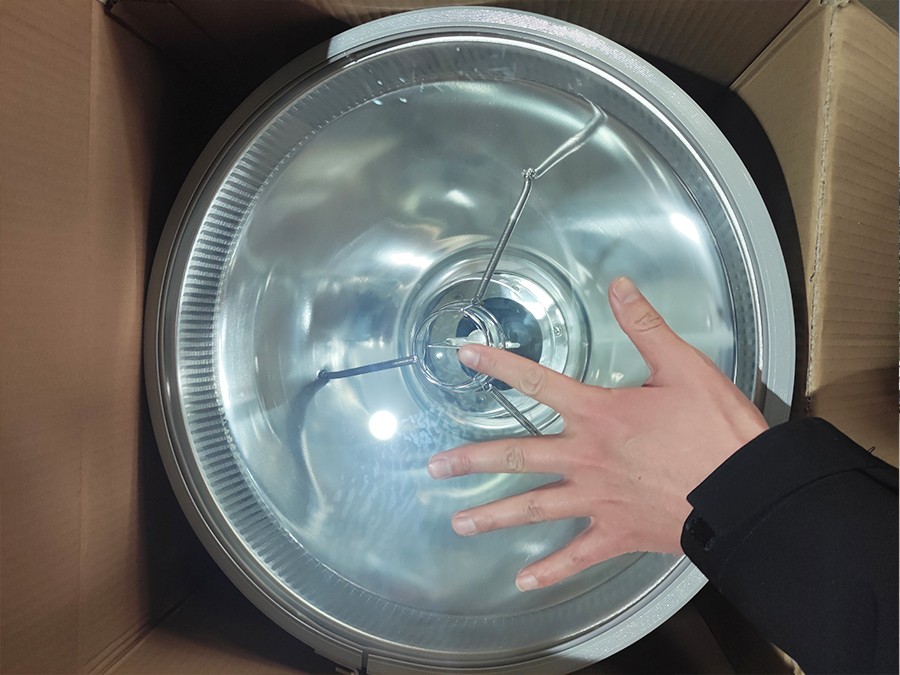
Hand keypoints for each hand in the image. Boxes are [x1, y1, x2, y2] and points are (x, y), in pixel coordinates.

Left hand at [427, 277, 767, 590]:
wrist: (744, 492)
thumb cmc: (715, 430)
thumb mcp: (683, 366)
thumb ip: (645, 325)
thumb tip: (620, 285)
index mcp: (598, 414)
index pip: (536, 383)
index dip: (498, 365)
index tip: (465, 356)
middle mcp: (585, 458)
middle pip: (517, 455)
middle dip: (472, 460)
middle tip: (435, 467)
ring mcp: (596, 500)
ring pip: (533, 508)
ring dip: (493, 516)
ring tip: (459, 523)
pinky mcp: (616, 534)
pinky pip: (576, 557)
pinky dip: (551, 571)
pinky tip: (524, 581)